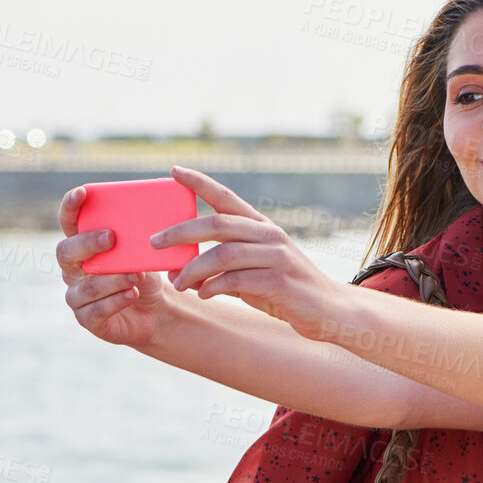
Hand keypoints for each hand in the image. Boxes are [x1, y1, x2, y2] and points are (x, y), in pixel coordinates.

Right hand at [55, 186, 177, 348]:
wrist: (156, 310)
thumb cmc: (144, 273)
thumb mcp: (143, 251)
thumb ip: (140, 231)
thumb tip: (157, 202)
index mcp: (82, 245)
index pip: (68, 222)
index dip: (70, 207)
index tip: (82, 192)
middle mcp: (73, 270)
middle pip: (66, 252)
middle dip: (87, 243)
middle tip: (112, 237)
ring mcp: (77, 296)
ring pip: (85, 286)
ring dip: (111, 278)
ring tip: (136, 274)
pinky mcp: (87, 319)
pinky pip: (95, 311)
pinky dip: (115, 301)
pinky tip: (132, 294)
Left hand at [159, 167, 342, 339]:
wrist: (328, 312)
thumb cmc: (285, 292)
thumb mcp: (253, 273)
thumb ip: (223, 268)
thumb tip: (181, 273)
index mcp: (262, 228)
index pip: (227, 197)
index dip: (200, 183)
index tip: (174, 171)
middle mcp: (269, 236)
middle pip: (217, 224)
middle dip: (181, 231)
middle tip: (155, 242)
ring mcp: (276, 257)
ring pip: (223, 254)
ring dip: (194, 269)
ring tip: (178, 284)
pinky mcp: (278, 282)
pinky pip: (236, 280)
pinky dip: (214, 287)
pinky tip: (203, 294)